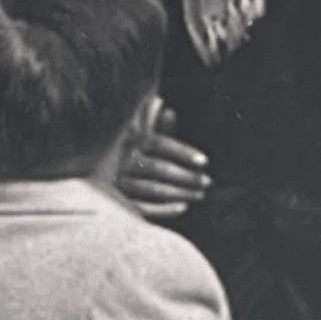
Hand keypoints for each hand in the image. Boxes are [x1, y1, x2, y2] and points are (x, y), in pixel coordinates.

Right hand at [117, 101, 210, 219]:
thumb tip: (168, 109)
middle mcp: (125, 161)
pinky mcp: (122, 203)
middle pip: (157, 167)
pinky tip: (183, 207)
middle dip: (186, 176)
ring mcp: (122, 183)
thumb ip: (161, 129)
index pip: (158, 143)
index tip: (204, 161)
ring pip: (153, 189)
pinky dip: (165, 210)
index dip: (181, 151)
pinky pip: (144, 208)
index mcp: (133, 142)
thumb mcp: (149, 143)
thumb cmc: (140, 158)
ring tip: (200, 194)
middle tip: (208, 181)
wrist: (112, 185)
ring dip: (180, 192)